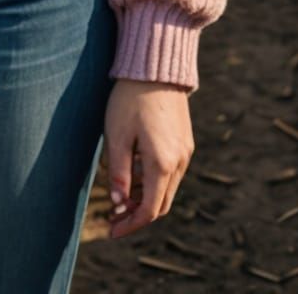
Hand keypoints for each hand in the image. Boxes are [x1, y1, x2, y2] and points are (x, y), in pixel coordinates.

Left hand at [101, 78, 193, 237]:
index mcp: (163, 164)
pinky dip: (154, 181)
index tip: (111, 231)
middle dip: (138, 215)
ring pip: (167, 188)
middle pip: (162, 203)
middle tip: (114, 218)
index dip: (130, 225)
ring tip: (121, 197)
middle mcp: (180, 161)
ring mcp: (185, 150)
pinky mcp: (185, 139)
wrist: (155, 66)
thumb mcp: (117, 136)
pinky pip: (172, 171)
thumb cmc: (130, 99)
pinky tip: (135, 172)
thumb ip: (119, 174)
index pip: (150, 210)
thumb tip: (120, 205)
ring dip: (147, 198)